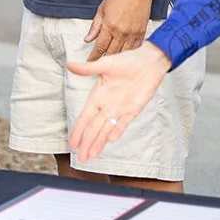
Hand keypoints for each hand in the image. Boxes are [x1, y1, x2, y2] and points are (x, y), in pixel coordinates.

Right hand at [66, 43, 172, 160]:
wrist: (149, 63)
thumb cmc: (127, 61)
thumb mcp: (106, 64)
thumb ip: (88, 69)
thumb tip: (70, 65)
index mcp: (98, 96)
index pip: (85, 118)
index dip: (78, 131)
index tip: (72, 144)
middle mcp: (107, 106)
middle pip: (94, 129)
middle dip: (87, 143)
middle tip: (81, 159)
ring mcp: (120, 110)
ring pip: (106, 130)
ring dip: (99, 143)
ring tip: (92, 156)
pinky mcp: (133, 110)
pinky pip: (124, 123)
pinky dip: (117, 131)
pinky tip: (111, 140)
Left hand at [84, 0, 155, 59]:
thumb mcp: (102, 9)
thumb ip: (95, 26)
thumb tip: (88, 38)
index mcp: (109, 26)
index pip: (99, 47)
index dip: (93, 56)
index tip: (90, 61)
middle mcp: (120, 33)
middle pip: (111, 53)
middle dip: (104, 60)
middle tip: (99, 64)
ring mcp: (132, 34)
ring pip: (123, 53)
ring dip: (116, 59)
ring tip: (111, 63)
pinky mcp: (141, 33)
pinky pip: (134, 49)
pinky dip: (129, 53)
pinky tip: (125, 56)